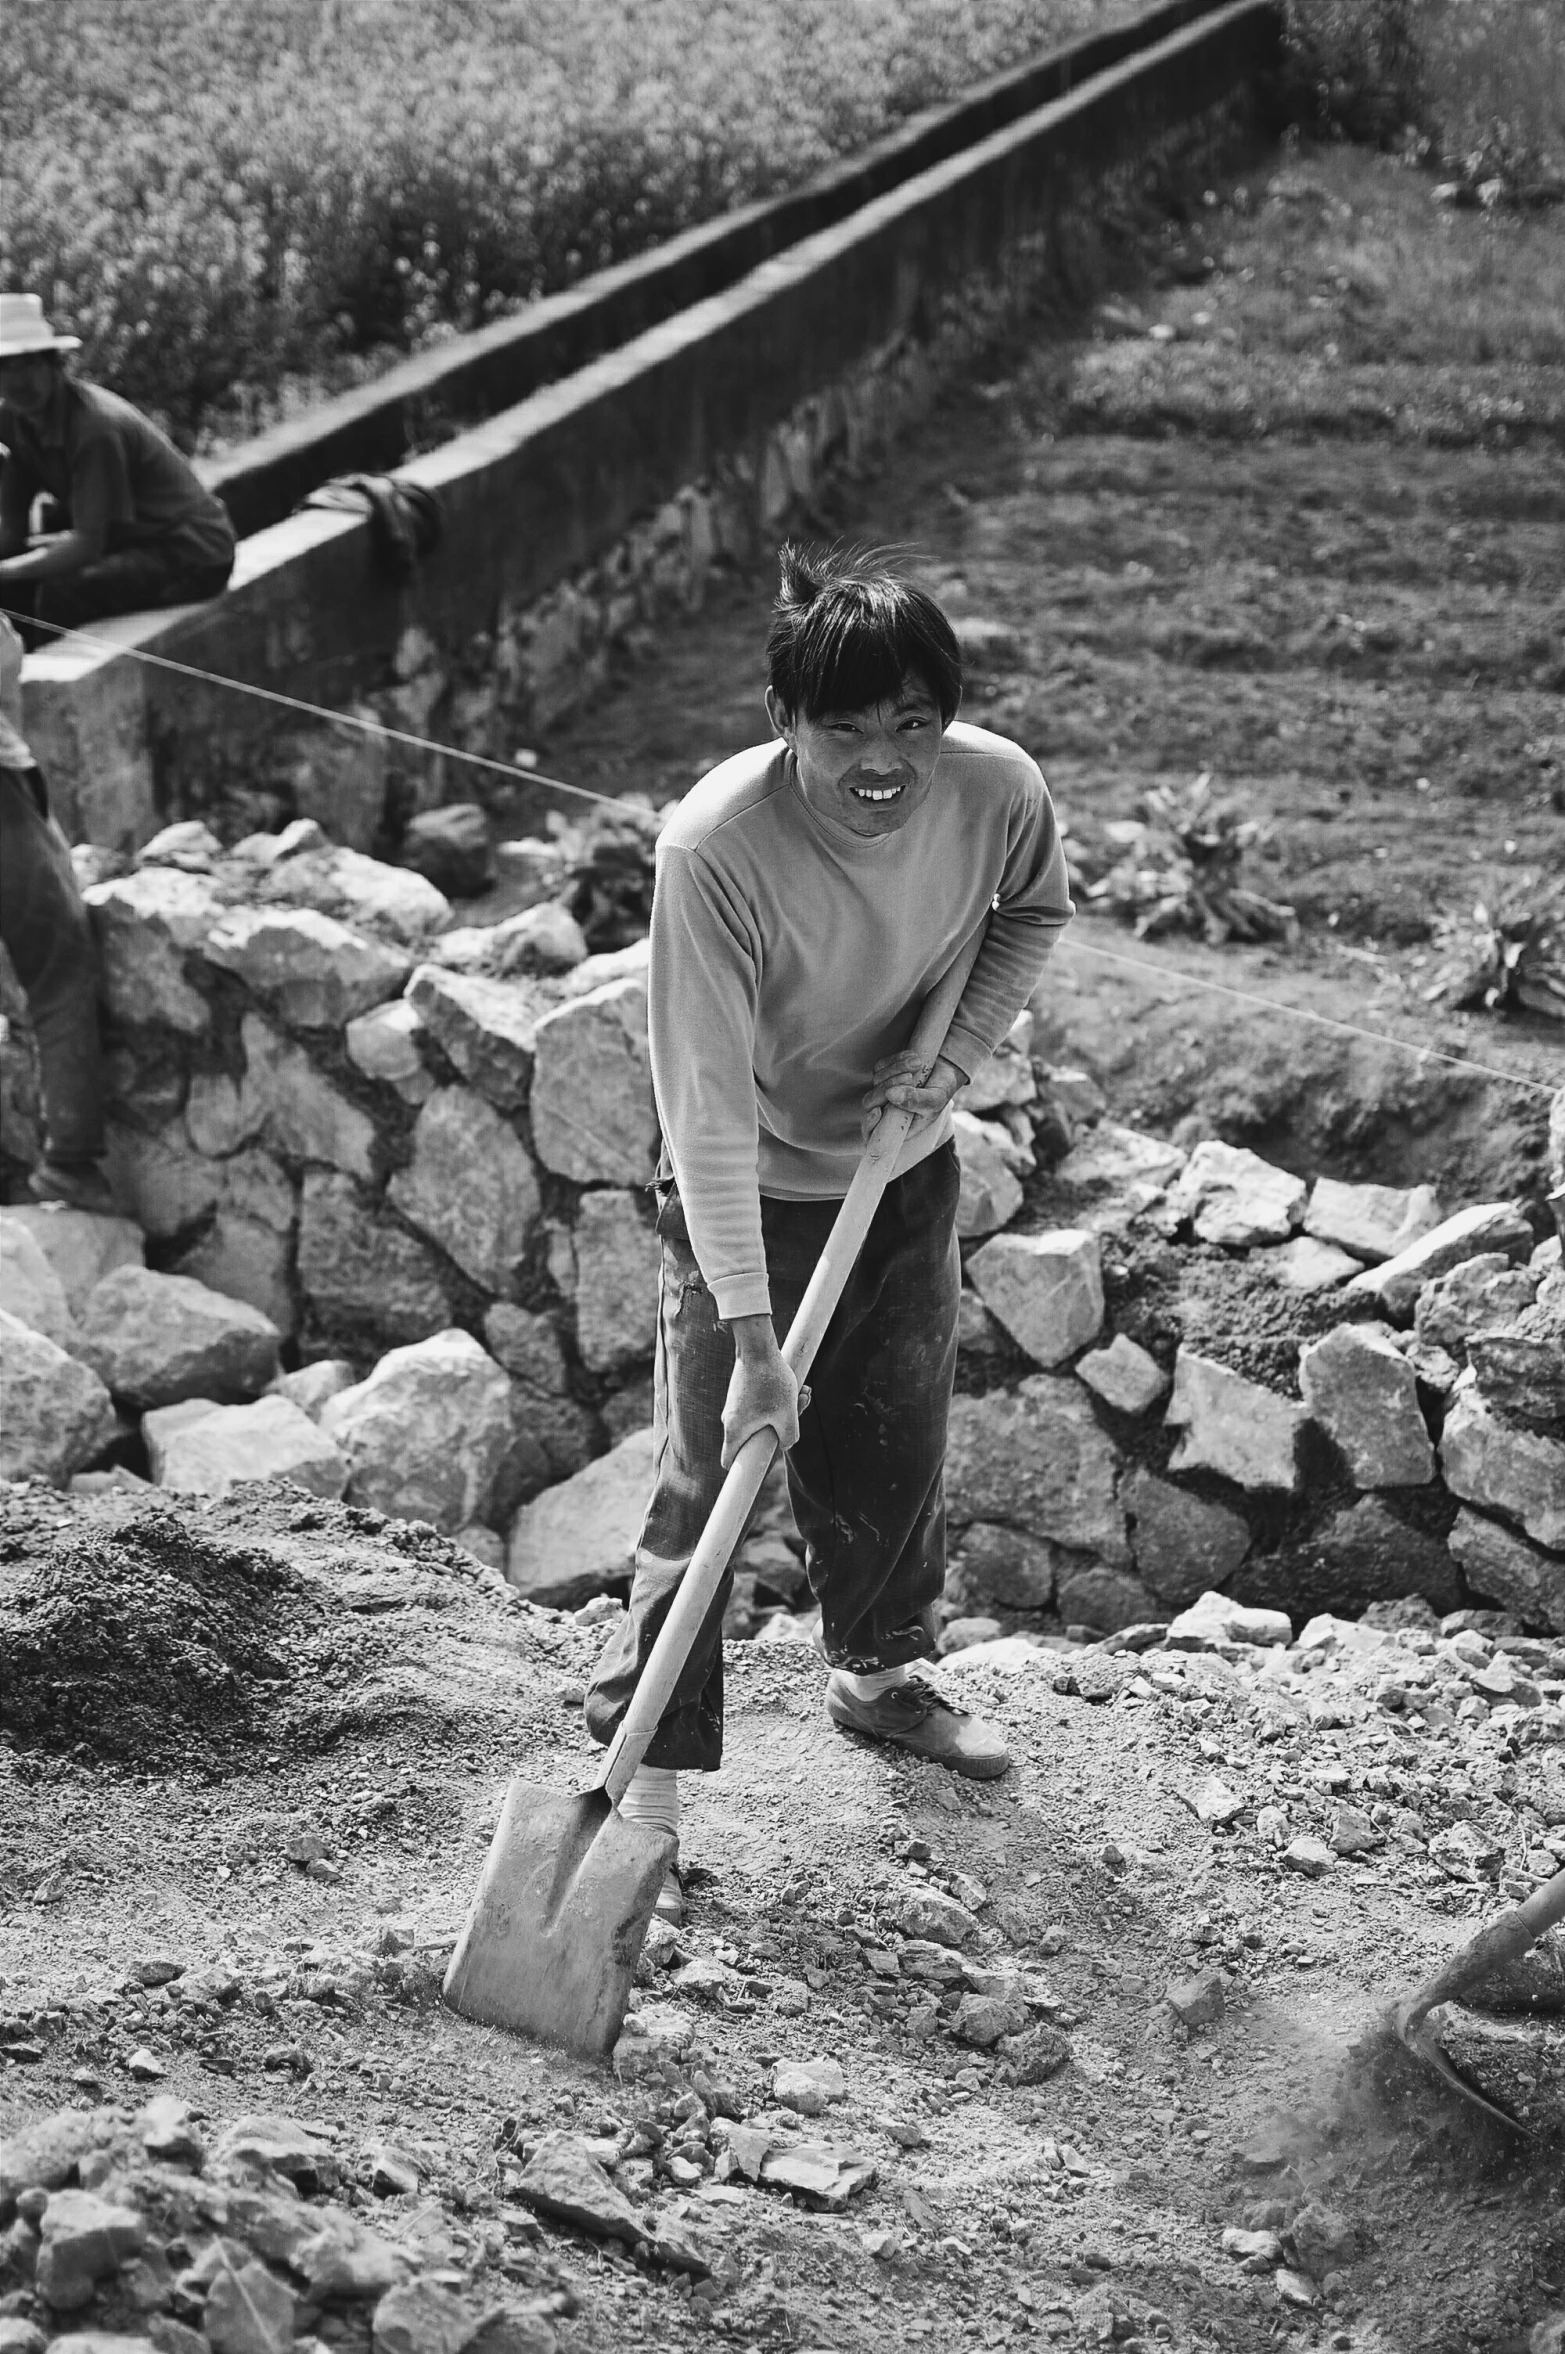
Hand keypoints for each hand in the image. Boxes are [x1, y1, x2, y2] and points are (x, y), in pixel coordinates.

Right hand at [720, 1318, 800, 1468]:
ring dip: (785, 1411)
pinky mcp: (742, 1392)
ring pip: (763, 1419)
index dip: (742, 1470)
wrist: (758, 1346)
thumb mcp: (788, 1416)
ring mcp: (735, 1406)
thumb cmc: (771, 1382)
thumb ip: (788, 1439)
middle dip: (779, 1430)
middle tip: (798, 1410)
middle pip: (754, 1438)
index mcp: (734, 1431)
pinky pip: (762, 1404)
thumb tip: (785, 1444)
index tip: (753, 1473)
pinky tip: (796, 1385)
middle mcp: (730, 1420)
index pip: (729, 1461)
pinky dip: (778, 1399)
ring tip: (802, 1392)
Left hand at [860, 1050, 965, 1142]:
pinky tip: (912, 1056)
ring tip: (918, 1063)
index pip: (874, 1133)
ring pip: (876, 1080)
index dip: (870, 1125)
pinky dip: (896, 1060)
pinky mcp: (884, 1073)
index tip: (877, 1111)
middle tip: (910, 1077)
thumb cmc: (942, 1090)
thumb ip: (915, 1100)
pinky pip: (880, 1066)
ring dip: (896, 1069)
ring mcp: (883, 1091)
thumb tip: (890, 1094)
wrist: (946, 1069)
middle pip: (870, 1102)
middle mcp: (887, 1110)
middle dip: (887, 1087)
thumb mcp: (935, 1099)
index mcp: (898, 1125)